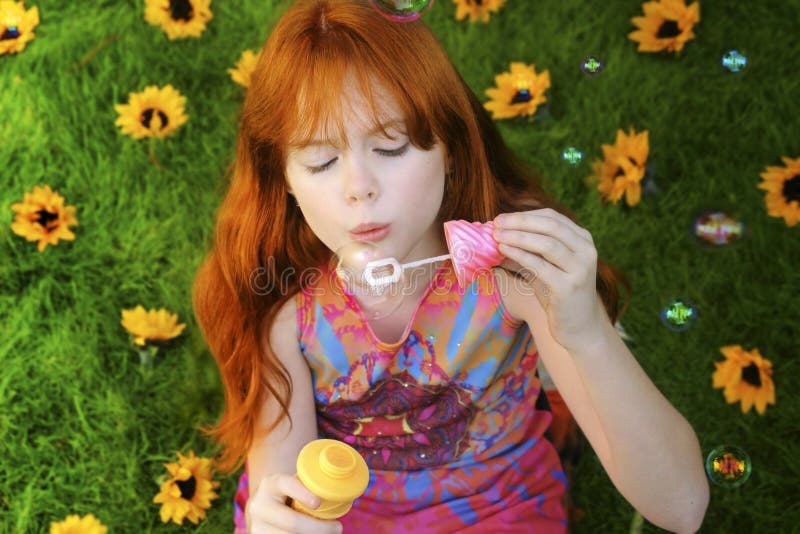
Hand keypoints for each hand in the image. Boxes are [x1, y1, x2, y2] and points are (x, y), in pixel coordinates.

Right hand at [246, 473, 342, 533]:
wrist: (262, 509)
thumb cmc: (288, 494)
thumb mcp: (293, 484)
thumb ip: (309, 484)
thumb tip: (343, 487)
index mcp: (269, 484)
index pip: (285, 484)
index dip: (302, 493)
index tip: (318, 502)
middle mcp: (259, 506)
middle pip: (292, 522)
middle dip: (319, 528)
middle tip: (338, 527)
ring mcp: (258, 527)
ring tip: (330, 532)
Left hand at [493, 208, 605, 349]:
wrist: (579, 328)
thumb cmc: (558, 295)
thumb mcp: (542, 268)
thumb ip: (526, 252)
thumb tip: (496, 238)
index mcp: (582, 240)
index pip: (552, 217)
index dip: (524, 215)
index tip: (501, 218)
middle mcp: (586, 250)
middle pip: (550, 225)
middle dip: (520, 222)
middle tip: (496, 223)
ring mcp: (579, 268)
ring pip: (546, 243)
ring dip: (518, 236)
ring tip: (497, 236)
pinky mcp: (568, 286)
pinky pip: (540, 265)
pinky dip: (519, 254)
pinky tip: (504, 251)